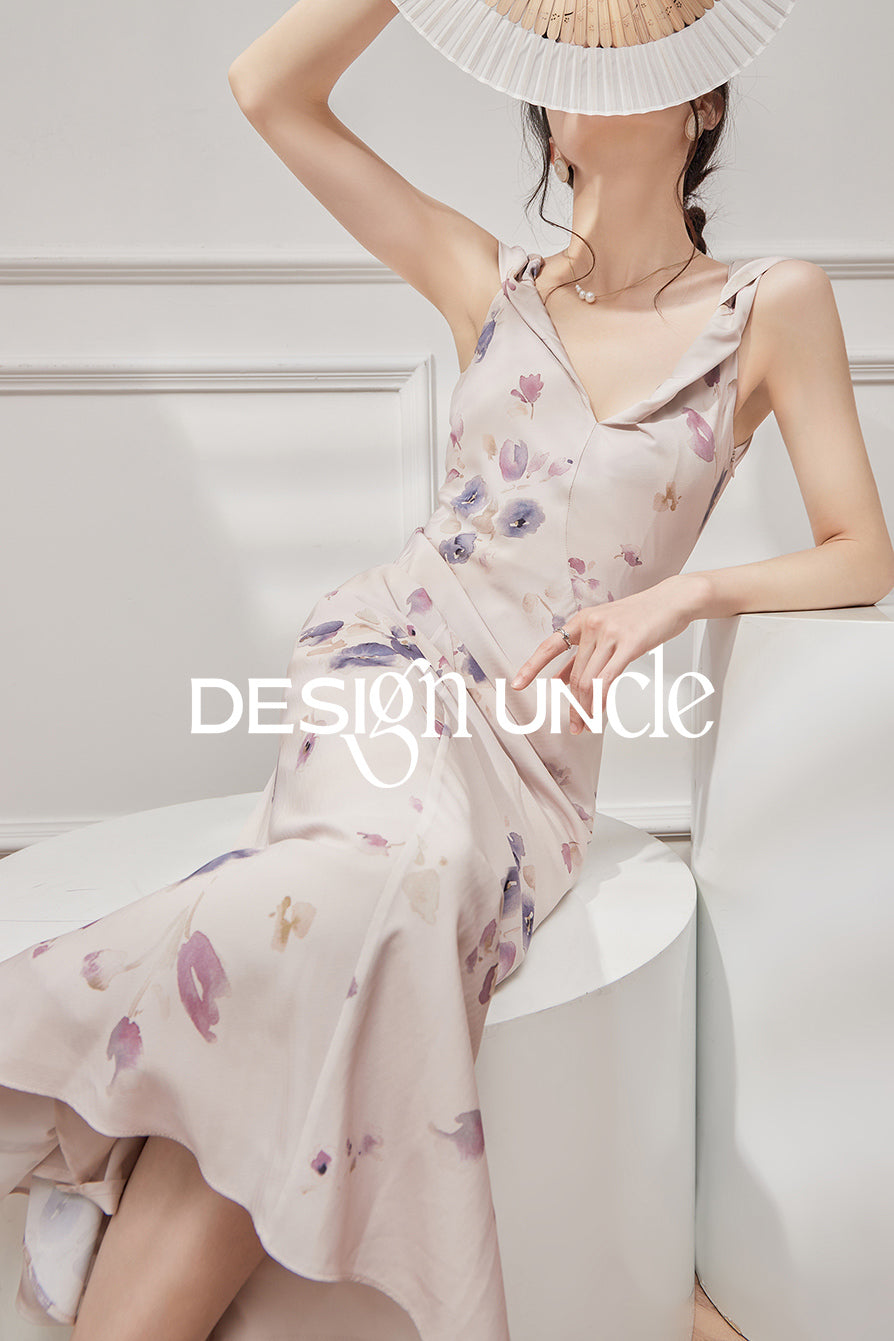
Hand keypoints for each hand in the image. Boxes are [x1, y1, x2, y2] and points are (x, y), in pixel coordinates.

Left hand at [509, 574, 705, 733]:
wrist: (672, 600)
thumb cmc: (641, 616)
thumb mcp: (606, 630)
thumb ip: (583, 654)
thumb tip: (558, 679)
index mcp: (582, 621)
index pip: (549, 647)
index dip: (531, 667)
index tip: (517, 684)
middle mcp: (592, 625)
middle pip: (573, 675)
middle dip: (571, 704)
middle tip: (573, 724)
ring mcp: (610, 634)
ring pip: (588, 680)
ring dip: (585, 708)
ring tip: (586, 724)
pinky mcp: (629, 643)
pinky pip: (607, 679)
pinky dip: (600, 700)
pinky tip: (598, 712)